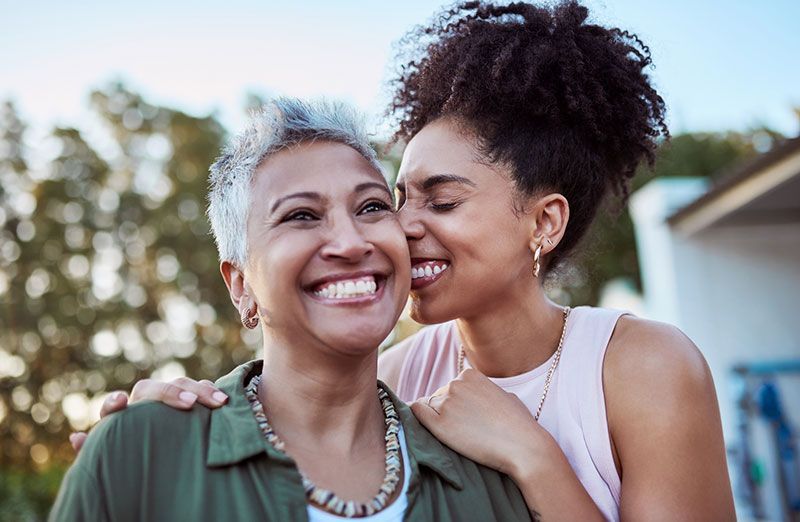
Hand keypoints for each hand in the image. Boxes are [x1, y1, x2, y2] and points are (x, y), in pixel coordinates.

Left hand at [69, 377, 227, 452]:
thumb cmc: (135, 457)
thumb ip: (98, 448)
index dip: (114, 403)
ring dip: (200, 390)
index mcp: (122, 417)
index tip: (121, 402)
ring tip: (219, 403)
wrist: (158, 452)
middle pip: (154, 389)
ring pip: (181, 384)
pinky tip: (224, 400)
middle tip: (190, 404)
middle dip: (172, 394)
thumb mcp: (116, 456)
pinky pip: (200, 388)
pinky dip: (212, 390)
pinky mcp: (189, 399)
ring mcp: (169, 398)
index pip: (113, 407)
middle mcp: (144, 402)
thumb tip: (74, 437)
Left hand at [411, 368, 557, 477]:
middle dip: (446, 412)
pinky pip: (417, 413)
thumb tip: (473, 397)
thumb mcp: (503, 395)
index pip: (450, 387)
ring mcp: (446, 403)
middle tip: (463, 430)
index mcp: (469, 374)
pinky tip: (424, 428)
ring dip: (437, 420)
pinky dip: (417, 419)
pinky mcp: (440, 424)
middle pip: (438, 397)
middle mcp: (455, 384)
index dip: (456, 404)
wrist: (523, 447)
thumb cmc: (518, 424)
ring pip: (428, 407)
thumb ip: (483, 391)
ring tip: (457, 436)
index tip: (465, 418)